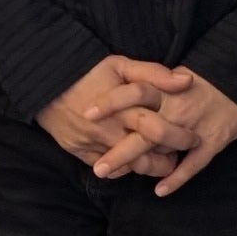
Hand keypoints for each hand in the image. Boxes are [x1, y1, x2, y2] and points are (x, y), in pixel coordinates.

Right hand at [35, 55, 193, 176]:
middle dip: (169, 160)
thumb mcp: (120, 65)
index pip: (158, 130)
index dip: (179, 137)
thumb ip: (155, 74)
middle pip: (146, 155)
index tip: (193, 137)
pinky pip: (108, 170)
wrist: (43, 84)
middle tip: (179, 156)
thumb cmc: (86, 71)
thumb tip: (187, 80)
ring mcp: (93, 144)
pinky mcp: (80, 152)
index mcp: (123, 108)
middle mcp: (109, 130)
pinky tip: (132, 160)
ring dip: (148, 167)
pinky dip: (124, 168)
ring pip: (130, 167)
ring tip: (160, 162)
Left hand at [108, 72, 236, 194]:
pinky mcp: (213, 140)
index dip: (109, 103)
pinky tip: (160, 190)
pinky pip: (194, 163)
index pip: (132, 92)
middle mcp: (177, 107)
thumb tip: (117, 93)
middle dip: (118, 149)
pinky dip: (178, 178)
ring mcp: (194, 126)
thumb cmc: (200, 80)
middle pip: (142, 128)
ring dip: (138, 164)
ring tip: (114, 176)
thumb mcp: (172, 74)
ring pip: (163, 147)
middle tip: (97, 167)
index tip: (86, 114)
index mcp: (165, 88)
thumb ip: (149, 83)